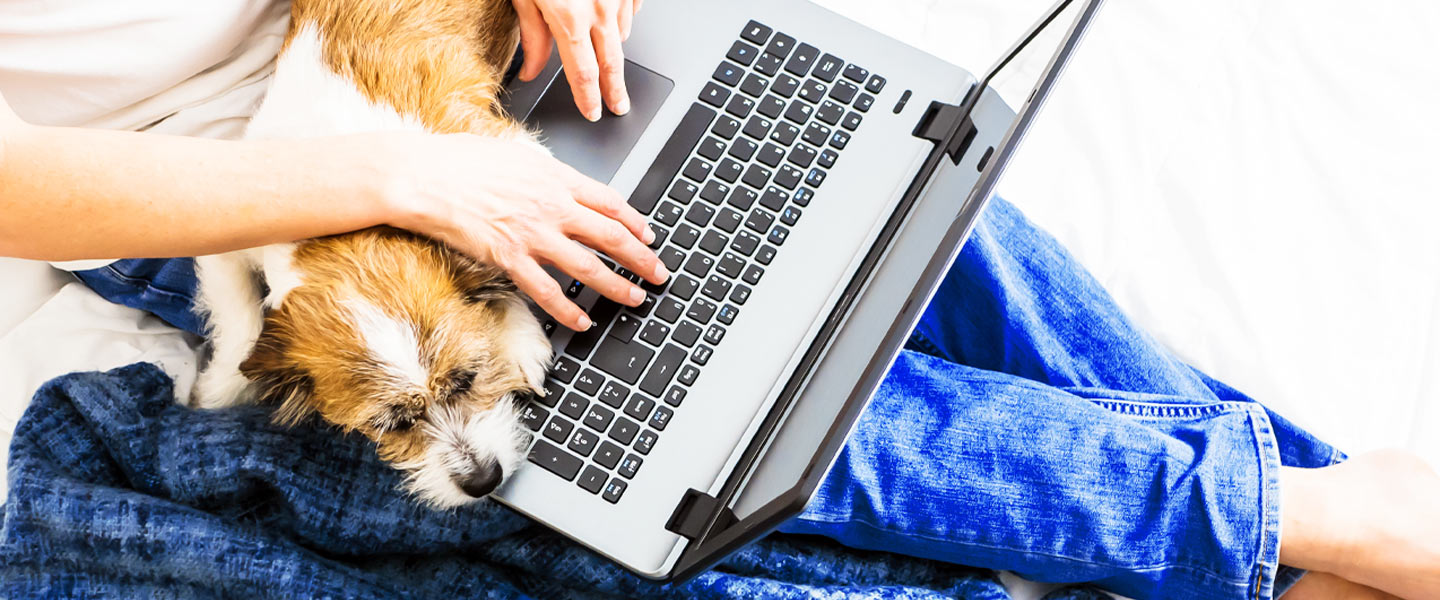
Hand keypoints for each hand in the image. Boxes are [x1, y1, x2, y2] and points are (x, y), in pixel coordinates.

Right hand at [382, 133, 664, 330]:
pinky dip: (569, 310)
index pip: (610, 202)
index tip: (649, 236)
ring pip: (589, 267)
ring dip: (618, 286)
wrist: (423, 175)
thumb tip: (563, 181)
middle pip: (611, 236)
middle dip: (641, 258)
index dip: (636, 222)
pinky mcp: (510, 258)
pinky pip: (548, 291)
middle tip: (659, 272)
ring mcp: (533, 234)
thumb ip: (546, 172)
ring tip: (635, 298)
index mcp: (555, 178)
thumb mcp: (515, 153)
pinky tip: (583, 321)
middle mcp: (552, 206)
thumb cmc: (459, 160)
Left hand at [512, 0, 642, 120]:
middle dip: (615, 90)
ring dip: (611, 46)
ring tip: (599, 46)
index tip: (592, 112)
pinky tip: (608, 17)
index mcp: (570, 17)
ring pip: (622, 35)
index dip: (588, 98)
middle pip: (612, 64)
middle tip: (618, 106)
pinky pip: (631, 10)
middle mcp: (599, 9)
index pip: (583, 74)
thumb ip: (532, 35)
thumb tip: (531, 71)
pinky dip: (620, 19)